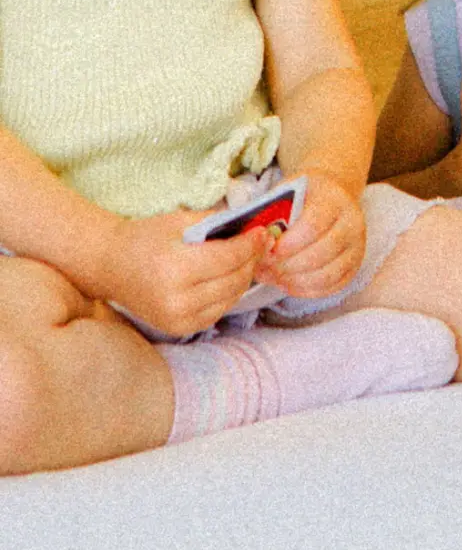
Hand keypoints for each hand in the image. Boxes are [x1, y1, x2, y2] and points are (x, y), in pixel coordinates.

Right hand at [100, 210, 270, 337]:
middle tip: (261, 244)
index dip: (251, 244)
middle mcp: (178, 299)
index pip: (229, 258)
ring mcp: (178, 319)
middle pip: (234, 280)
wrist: (110, 266)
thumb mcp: (179, 221)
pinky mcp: (180, 328)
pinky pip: (217, 312)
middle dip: (252, 260)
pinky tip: (229, 278)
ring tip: (248, 259)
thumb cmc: (143, 238)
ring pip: (230, 298)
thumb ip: (216, 224)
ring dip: (244, 278)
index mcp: (176, 269)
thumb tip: (251, 226)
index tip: (263, 232)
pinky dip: (228, 294)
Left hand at [267, 171, 366, 299]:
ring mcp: (357, 246)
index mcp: (335, 199)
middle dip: (289, 265)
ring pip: (327, 274)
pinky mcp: (355, 265)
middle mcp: (353, 222)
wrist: (332, 195)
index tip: (270, 250)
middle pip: (321, 253)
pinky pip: (332, 286)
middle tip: (266, 268)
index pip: (314, 225)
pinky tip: (288, 284)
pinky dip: (307, 290)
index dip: (290, 243)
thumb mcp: (287, 192)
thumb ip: (273, 214)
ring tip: (274, 277)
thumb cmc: (304, 196)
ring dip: (296, 280)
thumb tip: (256, 241)